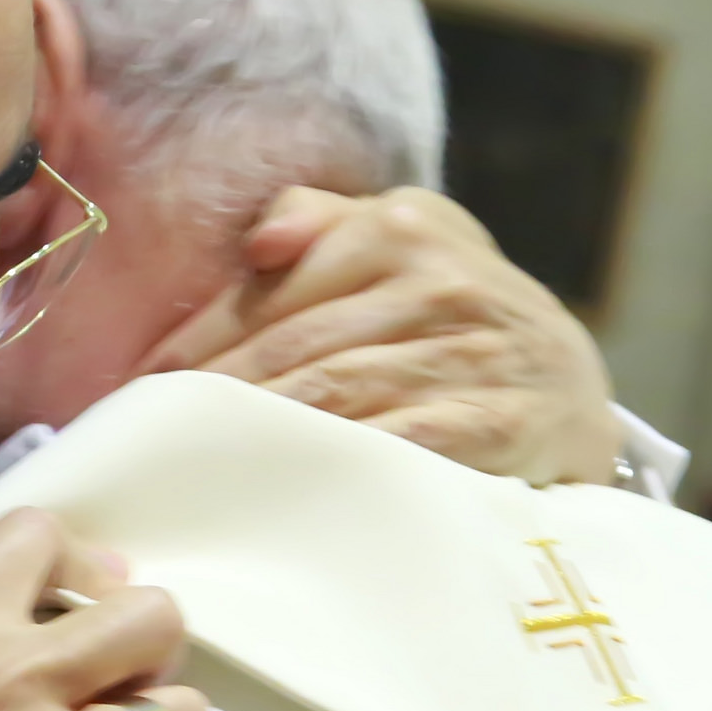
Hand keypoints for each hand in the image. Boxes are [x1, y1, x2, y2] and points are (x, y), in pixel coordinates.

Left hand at [140, 187, 622, 486]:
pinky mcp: (500, 422)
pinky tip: (281, 491)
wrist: (569, 382)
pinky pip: (398, 445)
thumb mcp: (397, 239)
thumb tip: (263, 240)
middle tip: (153, 442)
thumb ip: (318, 219)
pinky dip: (333, 468)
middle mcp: (443, 281)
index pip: (270, 292)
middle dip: (214, 400)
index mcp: (400, 227)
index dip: (196, 345)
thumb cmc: (448, 312)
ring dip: (257, 437)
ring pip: (336, 397)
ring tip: (196, 468)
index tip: (142, 388)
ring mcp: (476, 353)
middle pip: (293, 349)